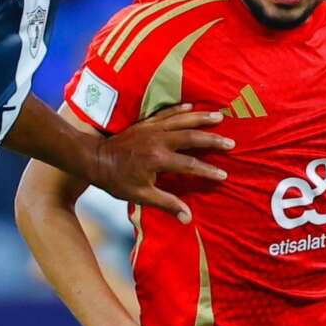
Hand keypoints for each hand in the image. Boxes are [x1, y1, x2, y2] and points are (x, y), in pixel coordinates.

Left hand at [89, 106, 231, 223]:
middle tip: (231, 142)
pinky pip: (167, 113)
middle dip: (213, 140)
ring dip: (202, 118)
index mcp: (158, 160)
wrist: (94, 159)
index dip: (208, 171)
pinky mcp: (146, 123)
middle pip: (191, 137)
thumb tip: (188, 218)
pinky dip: (180, 109)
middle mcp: (158, 141)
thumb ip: (166, 203)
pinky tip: (192, 107)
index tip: (223, 175)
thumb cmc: (116, 181)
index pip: (190, 165)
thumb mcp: (140, 195)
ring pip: (182, 120)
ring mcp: (152, 129)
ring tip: (220, 116)